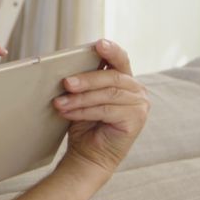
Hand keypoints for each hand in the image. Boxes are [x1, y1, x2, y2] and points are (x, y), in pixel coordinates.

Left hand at [53, 39, 149, 179]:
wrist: (89, 154)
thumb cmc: (84, 124)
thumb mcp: (82, 97)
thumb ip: (83, 81)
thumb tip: (67, 68)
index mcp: (125, 80)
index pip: (120, 60)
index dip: (111, 50)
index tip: (98, 44)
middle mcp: (137, 90)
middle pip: (111, 77)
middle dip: (86, 79)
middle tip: (65, 83)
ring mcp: (140, 105)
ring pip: (107, 94)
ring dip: (80, 98)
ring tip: (59, 103)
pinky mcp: (137, 120)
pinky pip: (106, 110)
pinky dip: (84, 111)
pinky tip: (68, 113)